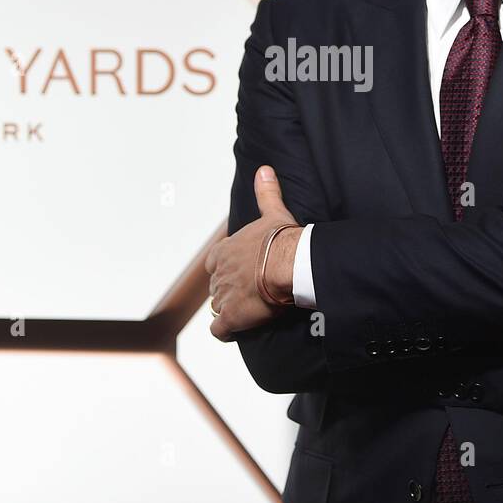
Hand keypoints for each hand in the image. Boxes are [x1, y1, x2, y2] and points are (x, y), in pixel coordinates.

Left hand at [206, 165, 300, 341]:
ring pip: (218, 308)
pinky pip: (220, 331)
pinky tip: (237, 331)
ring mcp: (223, 297)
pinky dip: (226, 332)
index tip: (240, 272)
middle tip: (249, 295)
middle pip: (216, 287)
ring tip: (247, 313)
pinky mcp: (231, 318)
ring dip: (229, 311)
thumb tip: (264, 170)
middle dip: (228, 292)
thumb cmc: (282, 238)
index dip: (224, 269)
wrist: (289, 263)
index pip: (213, 263)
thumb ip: (266, 193)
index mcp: (224, 250)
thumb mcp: (272, 213)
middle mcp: (219, 274)